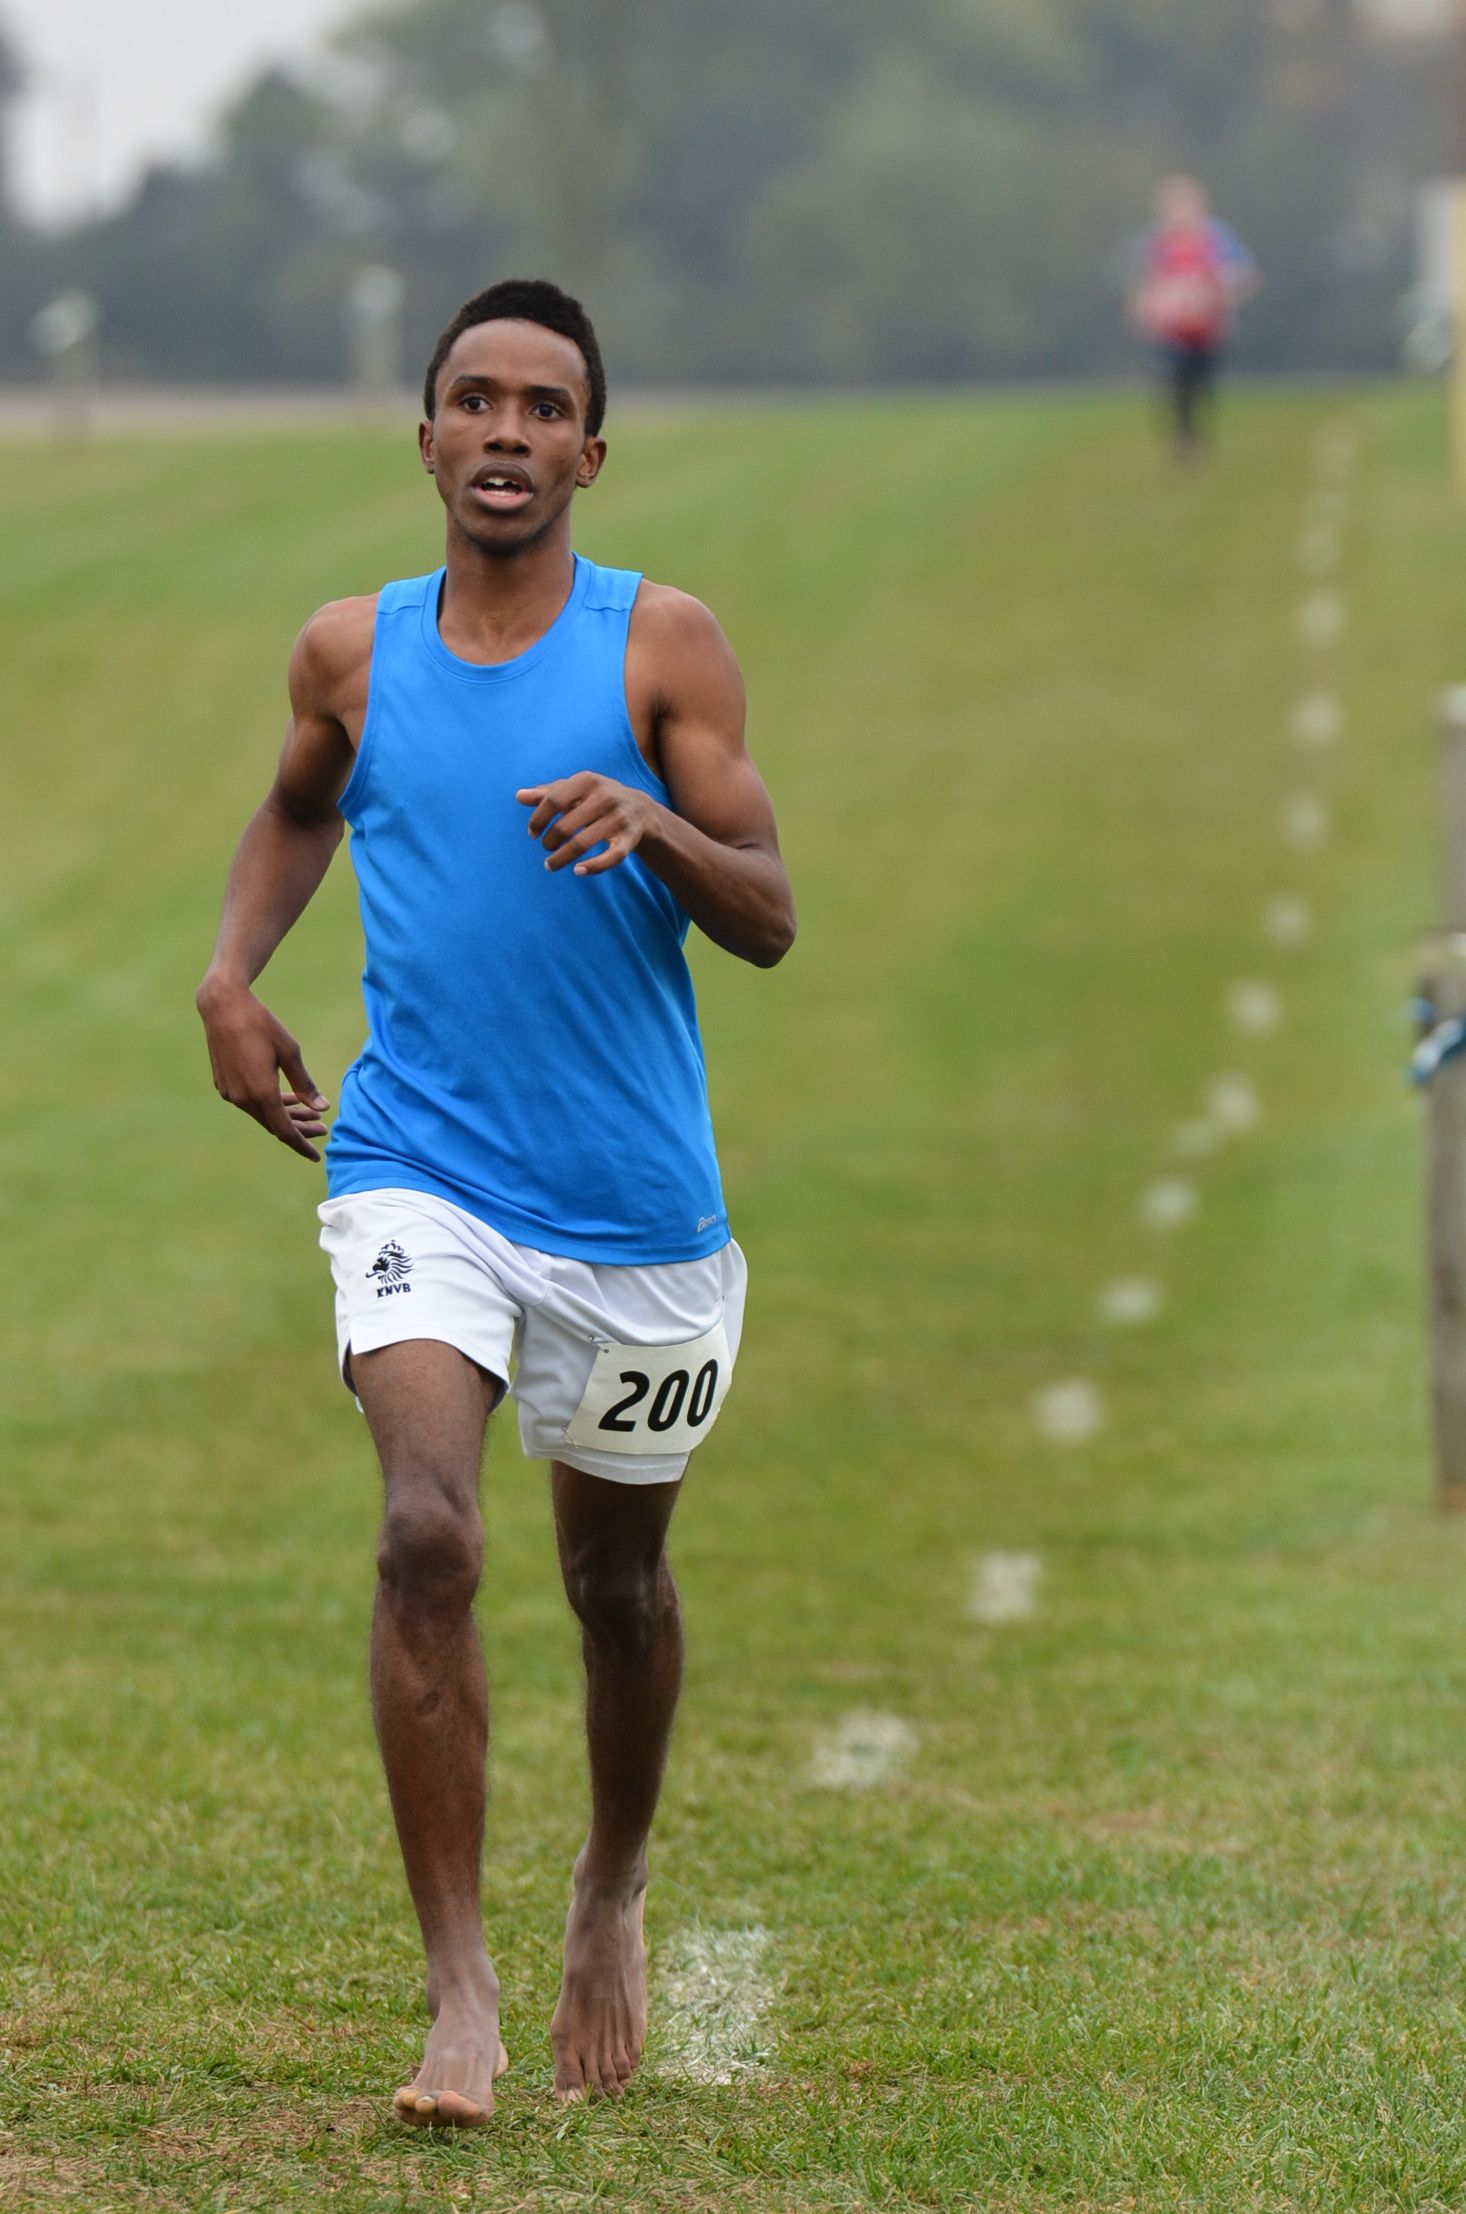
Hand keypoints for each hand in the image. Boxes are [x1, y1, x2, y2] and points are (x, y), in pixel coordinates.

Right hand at [197, 976, 329, 1160]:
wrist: (223, 1006)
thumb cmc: (261, 1024)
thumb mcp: (290, 1052)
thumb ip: (305, 1084)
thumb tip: (322, 1108)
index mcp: (261, 1093)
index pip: (285, 1131)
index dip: (302, 1144)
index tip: (317, 1156)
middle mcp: (242, 1098)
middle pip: (274, 1124)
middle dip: (299, 1130)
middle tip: (323, 1129)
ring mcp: (230, 1092)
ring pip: (262, 1114)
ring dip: (286, 1116)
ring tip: (311, 1113)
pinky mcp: (224, 1084)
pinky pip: (251, 1103)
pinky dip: (270, 1104)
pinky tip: (287, 1099)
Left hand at [516, 773, 659, 875]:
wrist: (639, 808)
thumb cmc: (596, 797)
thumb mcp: (574, 790)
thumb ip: (547, 793)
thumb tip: (518, 796)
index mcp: (587, 780)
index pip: (553, 800)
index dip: (538, 819)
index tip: (532, 834)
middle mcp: (605, 797)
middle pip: (565, 826)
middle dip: (549, 842)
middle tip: (545, 848)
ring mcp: (619, 818)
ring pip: (583, 843)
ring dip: (561, 858)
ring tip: (550, 865)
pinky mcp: (630, 839)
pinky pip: (610, 858)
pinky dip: (592, 868)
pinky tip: (577, 871)